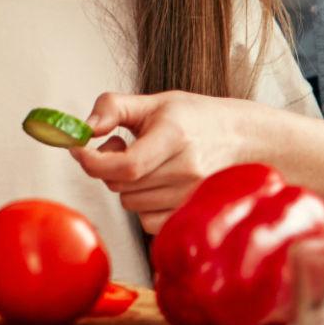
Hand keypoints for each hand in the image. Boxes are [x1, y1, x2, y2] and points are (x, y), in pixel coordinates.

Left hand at [70, 91, 258, 233]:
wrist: (245, 140)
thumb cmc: (195, 119)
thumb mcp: (154, 102)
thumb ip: (112, 108)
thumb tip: (84, 129)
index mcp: (174, 137)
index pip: (126, 166)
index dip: (93, 162)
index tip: (78, 149)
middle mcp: (188, 170)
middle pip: (120, 185)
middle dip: (108, 167)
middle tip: (123, 146)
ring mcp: (193, 197)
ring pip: (130, 203)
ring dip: (127, 186)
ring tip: (147, 163)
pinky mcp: (194, 216)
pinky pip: (147, 222)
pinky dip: (143, 206)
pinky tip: (157, 185)